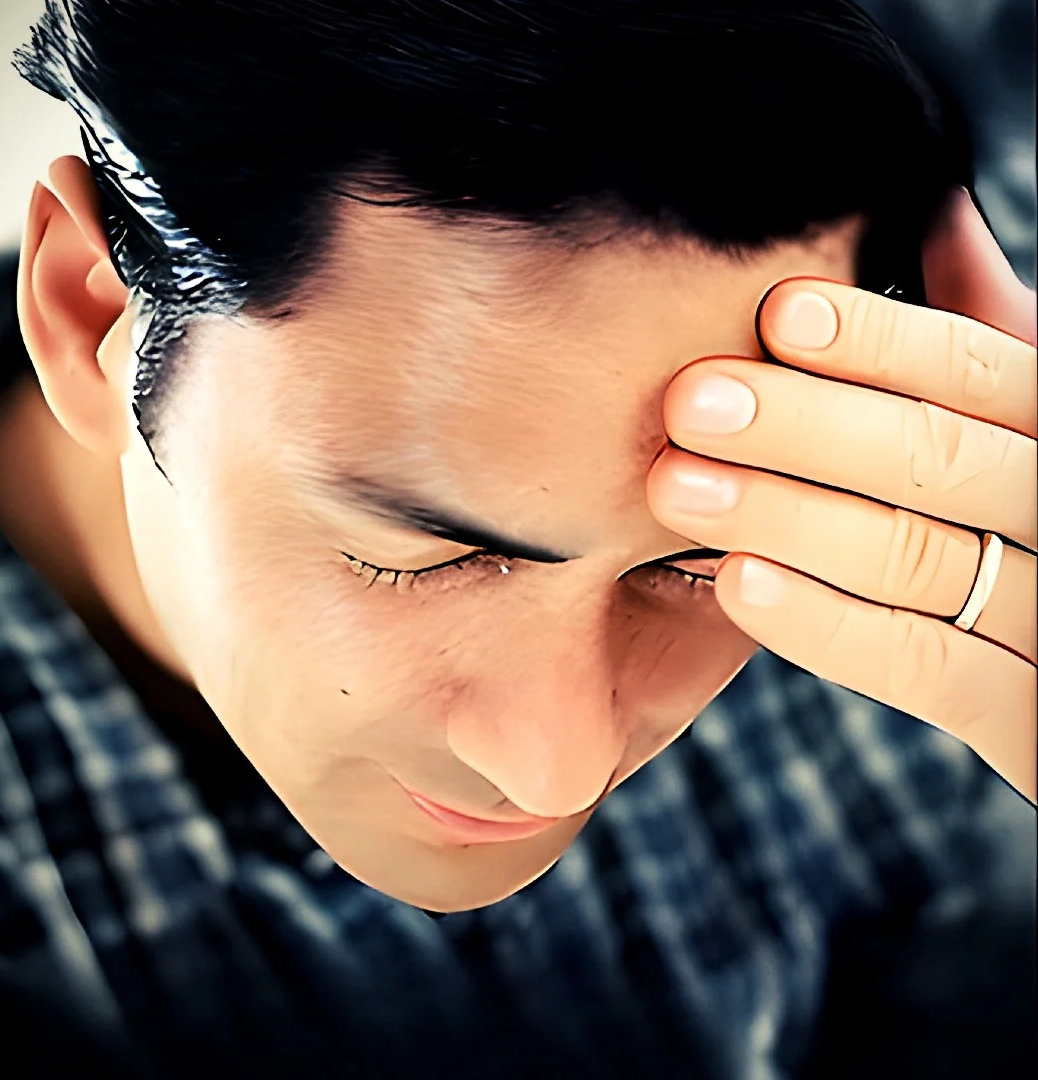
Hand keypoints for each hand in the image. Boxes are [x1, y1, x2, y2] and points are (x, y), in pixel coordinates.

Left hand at [648, 188, 1036, 802]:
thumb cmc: (1033, 533)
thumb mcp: (1024, 427)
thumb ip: (991, 340)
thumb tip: (935, 217)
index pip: (979, 369)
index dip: (877, 340)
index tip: (774, 312)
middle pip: (938, 457)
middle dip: (806, 425)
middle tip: (688, 402)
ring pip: (920, 557)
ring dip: (789, 515)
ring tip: (677, 485)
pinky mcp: (1037, 724)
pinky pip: (932, 670)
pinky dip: (833, 626)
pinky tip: (738, 581)